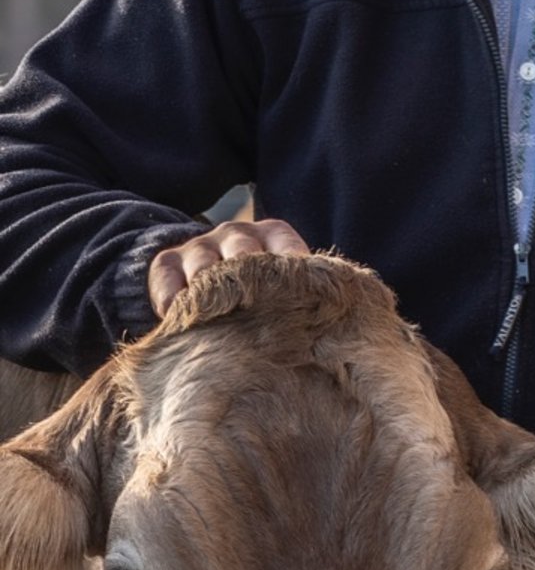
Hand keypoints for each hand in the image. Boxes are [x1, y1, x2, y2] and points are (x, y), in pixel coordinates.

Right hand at [147, 218, 310, 315]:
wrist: (206, 288)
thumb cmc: (260, 298)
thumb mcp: (282, 292)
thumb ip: (302, 301)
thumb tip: (334, 333)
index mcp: (272, 237)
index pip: (284, 244)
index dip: (290, 267)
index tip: (297, 295)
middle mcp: (237, 236)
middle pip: (241, 249)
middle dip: (247, 274)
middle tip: (254, 304)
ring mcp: (200, 248)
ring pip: (203, 263)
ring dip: (208, 288)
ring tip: (215, 316)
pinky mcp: (168, 263)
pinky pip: (166, 275)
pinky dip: (170, 296)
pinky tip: (174, 317)